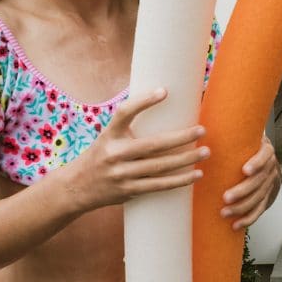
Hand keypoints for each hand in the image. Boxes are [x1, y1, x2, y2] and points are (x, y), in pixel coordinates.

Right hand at [61, 88, 208, 211]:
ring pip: (160, 167)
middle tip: (202, 130)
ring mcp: (121, 174)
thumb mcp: (108, 137)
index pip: (125, 113)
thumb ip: (130, 127)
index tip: (164, 91)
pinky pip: (159, 185)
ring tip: (205, 152)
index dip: (143, 101)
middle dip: (181, 137)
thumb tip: (163, 102)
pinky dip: (180, 181)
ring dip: (186, 159)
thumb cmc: (101, 156)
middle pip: (153, 144)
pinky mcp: (128, 191)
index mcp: (109, 135)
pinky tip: (196, 174)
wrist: (75, 188)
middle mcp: (114, 154)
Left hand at [221, 136, 279, 229]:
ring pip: (259, 198)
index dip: (257, 163)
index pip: (265, 156)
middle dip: (243, 191)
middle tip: (225, 197)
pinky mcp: (267, 197)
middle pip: (259, 181)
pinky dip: (248, 219)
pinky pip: (260, 210)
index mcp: (265, 150)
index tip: (245, 170)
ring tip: (224, 212)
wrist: (265, 159)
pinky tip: (235, 225)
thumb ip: (229, 132)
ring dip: (242, 207)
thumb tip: (202, 125)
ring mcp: (270, 183)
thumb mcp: (243, 136)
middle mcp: (270, 167)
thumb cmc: (245, 146)